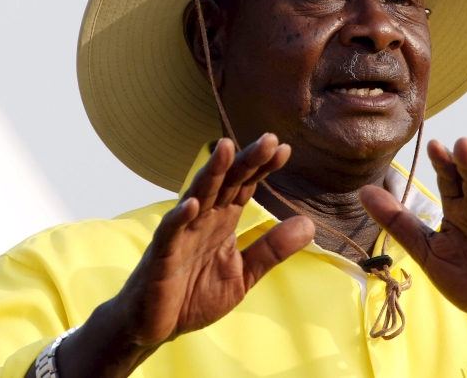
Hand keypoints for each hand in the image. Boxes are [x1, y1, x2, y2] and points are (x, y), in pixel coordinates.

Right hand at [115, 134, 314, 345]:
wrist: (156, 327)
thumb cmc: (195, 295)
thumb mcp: (244, 274)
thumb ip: (272, 249)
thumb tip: (310, 224)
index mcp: (223, 221)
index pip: (245, 186)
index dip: (262, 168)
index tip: (284, 150)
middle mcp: (202, 220)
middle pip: (225, 182)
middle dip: (245, 160)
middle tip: (267, 139)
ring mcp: (180, 235)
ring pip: (197, 196)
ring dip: (212, 172)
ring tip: (226, 147)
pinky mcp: (161, 256)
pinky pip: (169, 233)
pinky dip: (178, 218)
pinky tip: (192, 204)